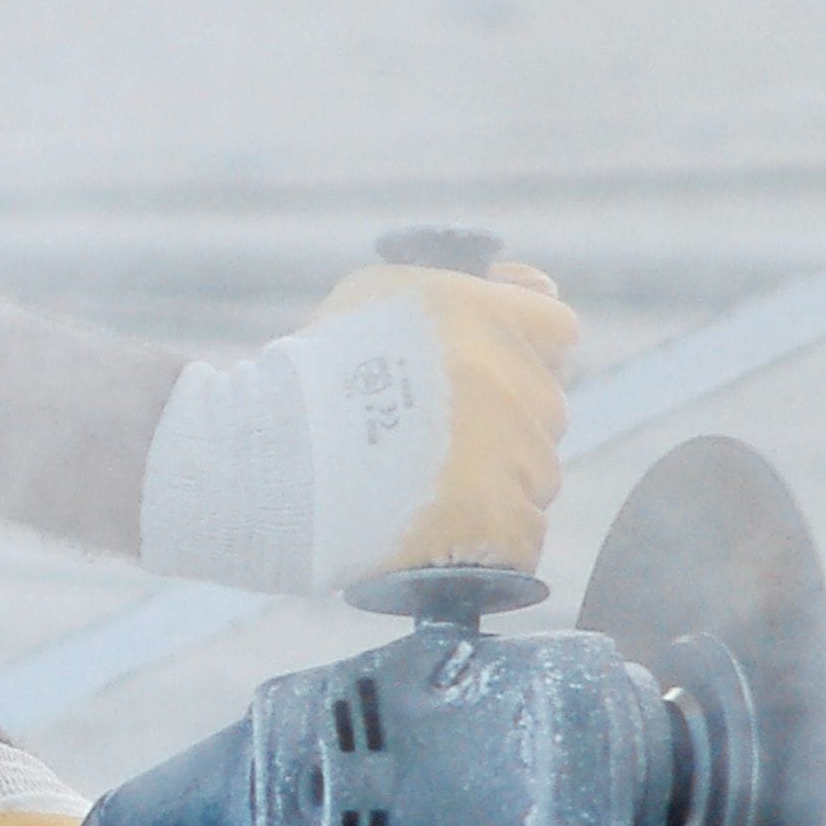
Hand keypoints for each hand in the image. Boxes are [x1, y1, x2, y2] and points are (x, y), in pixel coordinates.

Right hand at [136, 255, 581, 594]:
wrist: (268, 459)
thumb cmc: (317, 372)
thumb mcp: (383, 294)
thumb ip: (469, 287)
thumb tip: (539, 286)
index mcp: (485, 316)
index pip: (557, 330)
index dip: (525, 351)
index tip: (485, 374)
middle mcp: (508, 380)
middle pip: (547, 406)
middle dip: (506, 420)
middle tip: (437, 438)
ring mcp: (510, 454)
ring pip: (538, 473)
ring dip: (500, 479)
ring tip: (427, 485)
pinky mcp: (499, 520)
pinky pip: (525, 534)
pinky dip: (494, 539)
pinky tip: (447, 531)